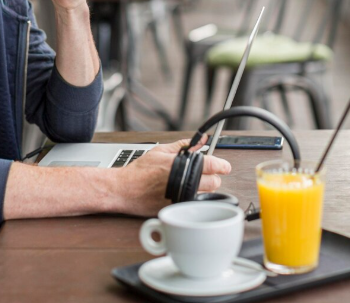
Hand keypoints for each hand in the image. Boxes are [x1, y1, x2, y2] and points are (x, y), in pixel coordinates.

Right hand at [115, 137, 231, 216]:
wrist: (125, 190)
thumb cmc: (140, 171)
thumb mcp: (161, 151)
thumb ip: (184, 144)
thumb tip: (201, 140)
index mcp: (184, 166)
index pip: (214, 165)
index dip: (222, 165)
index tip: (224, 166)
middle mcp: (186, 183)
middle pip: (215, 182)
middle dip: (212, 177)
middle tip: (204, 174)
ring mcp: (183, 199)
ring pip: (207, 195)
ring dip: (203, 189)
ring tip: (189, 183)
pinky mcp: (179, 210)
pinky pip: (195, 204)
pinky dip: (193, 198)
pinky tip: (181, 193)